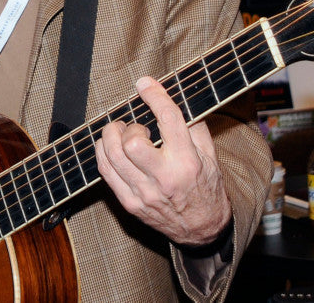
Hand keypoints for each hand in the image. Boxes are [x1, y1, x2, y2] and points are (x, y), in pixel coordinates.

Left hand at [95, 76, 230, 245]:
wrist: (202, 228)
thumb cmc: (206, 186)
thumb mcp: (210, 154)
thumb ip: (192, 125)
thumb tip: (171, 97)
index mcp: (187, 161)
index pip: (168, 119)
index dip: (154, 96)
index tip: (145, 84)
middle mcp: (164, 178)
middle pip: (131, 143)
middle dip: (129, 127)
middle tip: (137, 128)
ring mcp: (144, 193)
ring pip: (111, 156)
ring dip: (111, 137)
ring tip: (121, 134)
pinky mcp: (130, 203)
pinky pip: (105, 172)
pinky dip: (104, 153)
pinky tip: (112, 148)